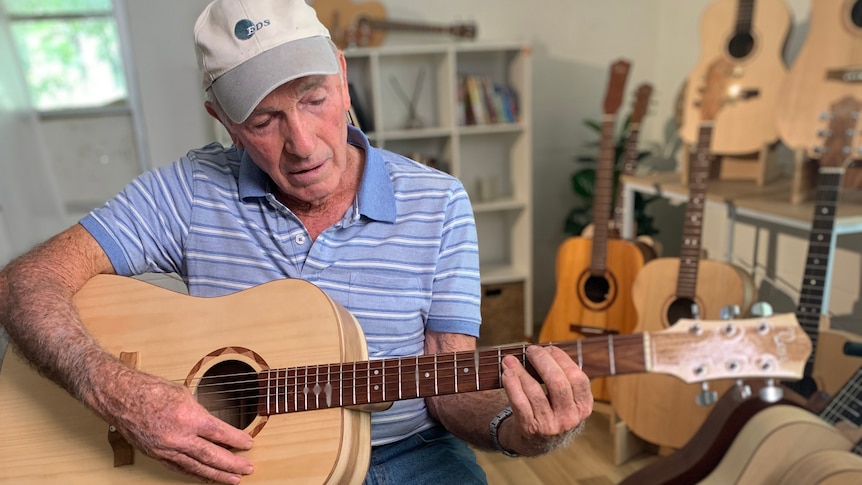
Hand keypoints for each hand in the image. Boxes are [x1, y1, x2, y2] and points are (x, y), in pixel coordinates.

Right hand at [101, 370, 253, 483]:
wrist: (120, 397)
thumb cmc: (149, 390)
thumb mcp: (184, 394)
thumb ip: (200, 412)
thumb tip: (213, 426)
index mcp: (188, 417)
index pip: (219, 433)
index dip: (237, 440)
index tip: (248, 444)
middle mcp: (177, 437)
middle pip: (211, 455)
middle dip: (232, 464)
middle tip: (248, 468)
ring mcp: (165, 448)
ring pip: (196, 467)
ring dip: (216, 475)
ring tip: (233, 479)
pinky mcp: (156, 455)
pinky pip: (179, 468)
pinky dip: (195, 474)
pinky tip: (206, 478)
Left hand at [499, 345, 592, 454]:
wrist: (536, 442)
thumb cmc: (552, 412)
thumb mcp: (567, 400)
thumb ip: (563, 378)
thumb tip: (544, 350)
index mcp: (583, 407)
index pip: (577, 377)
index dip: (562, 359)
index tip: (548, 348)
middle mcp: (570, 418)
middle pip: (558, 382)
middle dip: (542, 360)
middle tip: (531, 350)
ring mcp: (550, 425)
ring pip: (535, 391)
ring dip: (521, 371)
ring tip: (510, 359)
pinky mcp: (530, 428)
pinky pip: (519, 403)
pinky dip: (512, 385)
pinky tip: (506, 373)